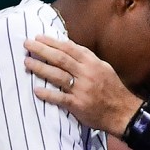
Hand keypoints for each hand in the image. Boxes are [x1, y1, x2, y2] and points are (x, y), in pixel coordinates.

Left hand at [24, 35, 142, 137]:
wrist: (123, 111)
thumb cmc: (112, 88)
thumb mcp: (103, 68)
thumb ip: (86, 59)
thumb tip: (68, 48)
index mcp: (92, 62)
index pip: (69, 48)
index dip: (52, 42)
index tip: (38, 37)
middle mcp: (86, 73)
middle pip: (60, 59)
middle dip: (42, 50)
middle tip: (27, 45)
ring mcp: (82, 89)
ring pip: (57, 75)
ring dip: (40, 68)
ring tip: (27, 62)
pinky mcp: (78, 105)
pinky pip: (60, 98)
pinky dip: (47, 94)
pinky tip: (36, 90)